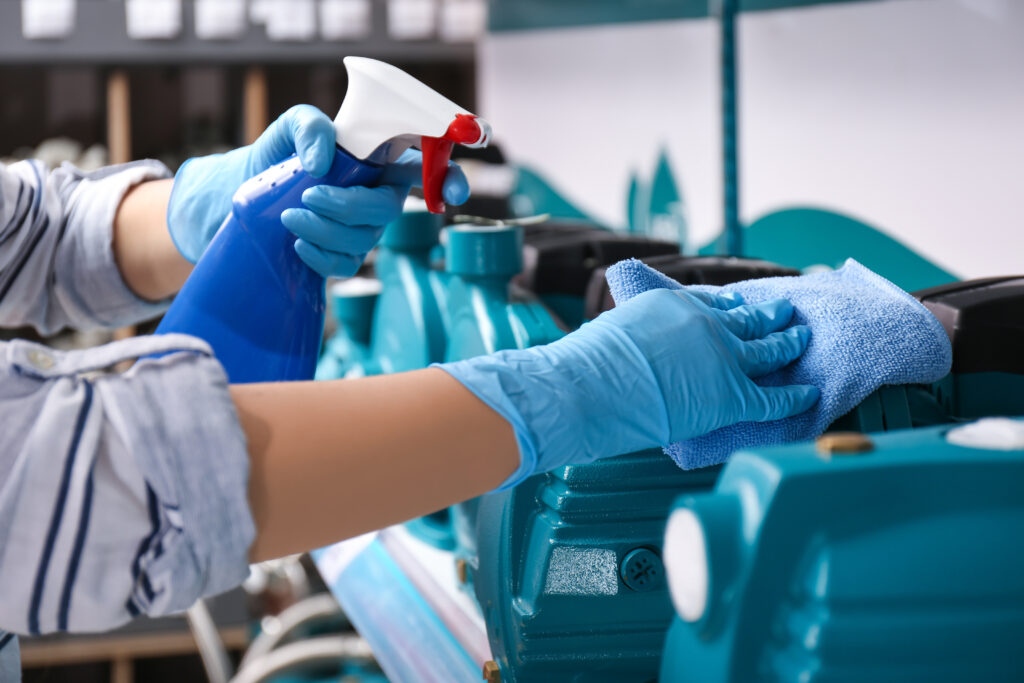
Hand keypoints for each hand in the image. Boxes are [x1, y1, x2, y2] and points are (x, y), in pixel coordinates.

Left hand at [167, 104, 468, 273]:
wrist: (246, 193)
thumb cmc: (279, 155)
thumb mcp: (288, 127)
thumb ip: (309, 126)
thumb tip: (324, 160)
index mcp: (380, 160)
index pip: (425, 166)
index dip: (447, 178)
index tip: (453, 192)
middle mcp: (379, 196)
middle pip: (389, 208)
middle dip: (350, 206)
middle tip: (310, 195)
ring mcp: (364, 229)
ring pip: (364, 238)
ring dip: (325, 230)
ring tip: (289, 216)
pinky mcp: (343, 257)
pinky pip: (345, 266)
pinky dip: (319, 256)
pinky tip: (297, 243)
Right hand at [438, 288, 819, 487]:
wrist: (588, 387)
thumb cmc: (586, 366)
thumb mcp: (612, 331)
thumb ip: (636, 336)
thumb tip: (632, 351)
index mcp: (675, 305)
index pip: (714, 302)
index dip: (732, 305)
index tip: (741, 303)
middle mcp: (706, 324)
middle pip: (749, 318)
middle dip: (770, 316)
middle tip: (786, 312)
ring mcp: (723, 357)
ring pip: (769, 349)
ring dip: (789, 344)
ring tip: (802, 340)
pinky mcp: (731, 393)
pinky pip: (774, 396)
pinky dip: (795, 397)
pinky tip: (810, 394)